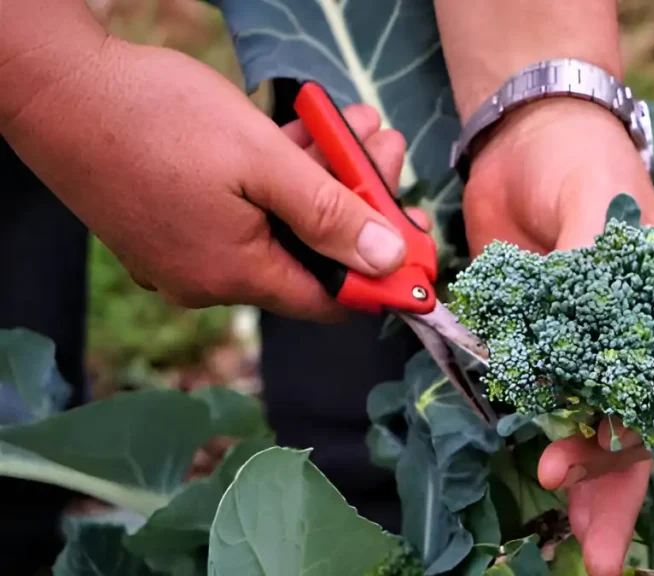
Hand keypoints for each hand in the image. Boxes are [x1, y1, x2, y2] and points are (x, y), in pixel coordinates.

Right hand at [2, 37, 425, 321]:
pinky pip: (243, 210)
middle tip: (385, 148)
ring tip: (355, 125)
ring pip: (278, 223)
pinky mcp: (170, 222)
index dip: (382, 274)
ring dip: (321, 177)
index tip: (418, 242)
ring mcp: (185, 252)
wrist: (56, 88)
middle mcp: (210, 278)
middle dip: (357, 200)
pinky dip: (277, 176)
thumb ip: (329, 215)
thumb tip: (386, 261)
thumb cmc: (157, 120)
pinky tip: (305, 132)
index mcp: (234, 275)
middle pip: (309, 253)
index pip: (331, 300)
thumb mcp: (262, 162)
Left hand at [463, 97, 653, 575]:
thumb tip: (585, 325)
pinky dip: (547, 443)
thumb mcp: (595, 196)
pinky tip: (544, 482)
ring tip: (575, 543)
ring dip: (587, 484)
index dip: (634, 439)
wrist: (526, 140)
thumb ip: (595, 259)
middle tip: (588, 545)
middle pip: (635, 426)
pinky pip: (547, 404)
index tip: (593, 464)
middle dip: (612, 486)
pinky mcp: (542, 344)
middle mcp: (637, 339)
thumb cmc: (579, 159)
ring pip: (596, 429)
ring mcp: (588, 347)